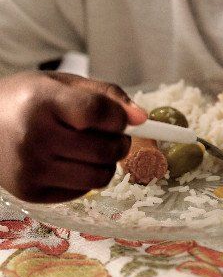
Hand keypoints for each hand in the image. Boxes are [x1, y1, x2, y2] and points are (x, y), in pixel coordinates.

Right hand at [0, 72, 146, 202]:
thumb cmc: (27, 99)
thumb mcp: (63, 83)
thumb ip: (106, 95)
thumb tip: (142, 118)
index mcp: (41, 102)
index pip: (97, 112)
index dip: (118, 117)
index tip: (118, 118)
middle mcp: (33, 138)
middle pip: (104, 149)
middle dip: (120, 141)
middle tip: (111, 134)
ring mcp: (30, 169)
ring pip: (99, 176)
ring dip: (107, 162)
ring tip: (92, 148)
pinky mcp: (30, 193)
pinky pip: (82, 190)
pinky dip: (87, 176)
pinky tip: (70, 161)